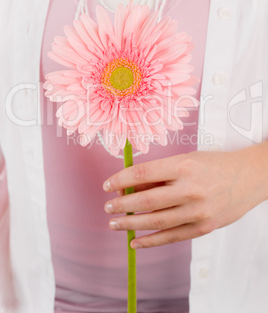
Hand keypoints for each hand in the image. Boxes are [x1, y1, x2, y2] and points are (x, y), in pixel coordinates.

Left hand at [103, 142, 267, 248]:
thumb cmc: (215, 164)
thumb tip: (130, 186)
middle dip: (121, 205)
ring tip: (115, 223)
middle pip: (146, 200)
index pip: (142, 173)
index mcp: (183, 165)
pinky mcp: (204, 227)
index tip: (107, 185)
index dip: (120, 179)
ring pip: (156, 221)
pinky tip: (135, 242)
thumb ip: (159, 174)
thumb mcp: (186, 160)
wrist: (249, 177)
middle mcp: (190, 188)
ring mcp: (198, 210)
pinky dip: (151, 241)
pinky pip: (172, 237)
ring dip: (131, 224)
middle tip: (108, 207)